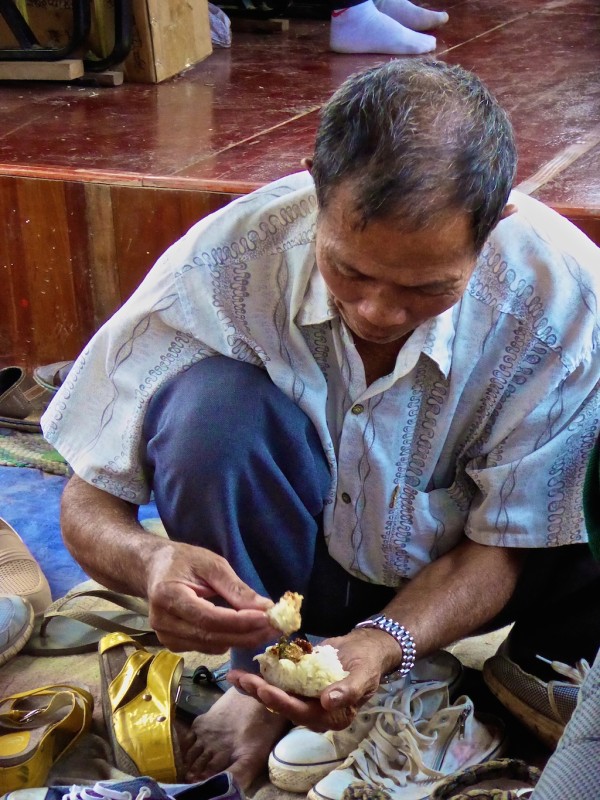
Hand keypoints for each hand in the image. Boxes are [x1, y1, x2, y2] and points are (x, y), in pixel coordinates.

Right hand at [144, 539, 276, 652]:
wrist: (153, 568)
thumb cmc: (184, 561)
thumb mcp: (212, 564)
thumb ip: (236, 588)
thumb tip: (266, 608)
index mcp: (167, 595)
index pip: (208, 617)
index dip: (238, 621)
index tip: (266, 618)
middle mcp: (162, 621)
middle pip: (210, 636)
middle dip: (246, 634)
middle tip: (274, 628)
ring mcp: (165, 636)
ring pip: (210, 645)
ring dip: (240, 639)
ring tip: (265, 629)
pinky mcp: (172, 644)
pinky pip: (205, 647)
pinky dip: (227, 640)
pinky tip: (242, 630)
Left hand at [228, 627, 399, 730]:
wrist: (364, 649)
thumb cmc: (368, 663)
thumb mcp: (364, 675)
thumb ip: (349, 690)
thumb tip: (328, 702)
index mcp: (332, 717)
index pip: (302, 713)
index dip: (282, 702)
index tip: (264, 690)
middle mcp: (314, 712)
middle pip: (283, 706)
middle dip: (261, 693)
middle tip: (242, 680)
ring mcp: (304, 698)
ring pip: (276, 696)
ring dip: (255, 687)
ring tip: (234, 676)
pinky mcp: (297, 685)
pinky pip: (277, 683)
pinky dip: (261, 676)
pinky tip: (243, 671)